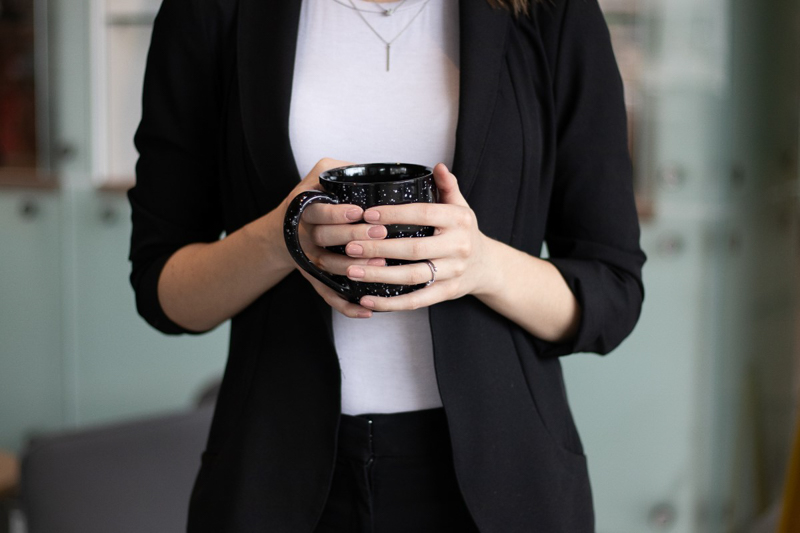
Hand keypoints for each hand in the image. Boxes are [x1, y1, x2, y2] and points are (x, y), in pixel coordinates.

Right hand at [282, 158, 385, 318]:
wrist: (282, 231)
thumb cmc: (309, 200)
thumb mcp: (318, 177)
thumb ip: (338, 170)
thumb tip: (366, 168)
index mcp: (304, 210)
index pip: (318, 212)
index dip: (338, 213)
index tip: (359, 210)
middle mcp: (304, 236)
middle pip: (326, 239)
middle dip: (354, 236)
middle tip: (380, 233)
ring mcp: (309, 259)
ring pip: (329, 268)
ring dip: (354, 269)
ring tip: (380, 265)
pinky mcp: (315, 279)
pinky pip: (328, 295)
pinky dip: (346, 306)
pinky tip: (367, 311)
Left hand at [342, 163, 494, 310]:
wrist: (486, 266)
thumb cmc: (463, 231)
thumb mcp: (460, 206)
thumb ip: (447, 186)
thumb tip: (438, 166)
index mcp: (459, 220)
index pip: (422, 214)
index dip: (394, 214)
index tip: (366, 214)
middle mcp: (458, 246)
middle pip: (413, 248)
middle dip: (378, 247)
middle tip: (350, 246)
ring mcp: (453, 272)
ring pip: (412, 276)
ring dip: (379, 276)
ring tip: (351, 271)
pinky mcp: (446, 293)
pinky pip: (416, 300)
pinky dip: (391, 303)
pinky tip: (367, 300)